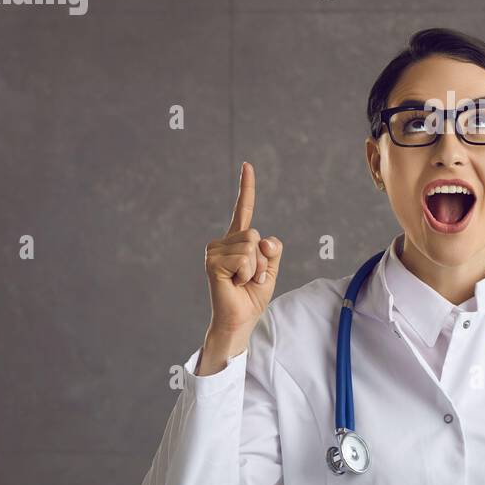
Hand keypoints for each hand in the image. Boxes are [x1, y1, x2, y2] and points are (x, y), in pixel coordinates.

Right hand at [204, 162, 282, 340]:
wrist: (239, 319)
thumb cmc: (252, 296)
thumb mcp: (271, 269)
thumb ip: (272, 250)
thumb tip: (264, 240)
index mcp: (238, 241)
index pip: (244, 209)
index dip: (246, 187)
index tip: (247, 165)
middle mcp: (223, 242)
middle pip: (256, 235)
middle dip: (263, 261)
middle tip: (251, 278)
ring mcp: (215, 251)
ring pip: (252, 247)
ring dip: (256, 269)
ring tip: (243, 281)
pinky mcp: (212, 262)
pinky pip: (245, 258)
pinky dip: (248, 274)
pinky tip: (235, 284)